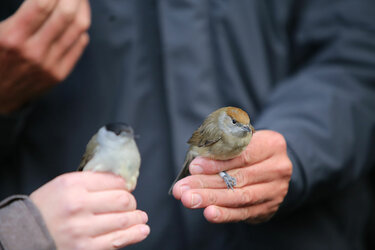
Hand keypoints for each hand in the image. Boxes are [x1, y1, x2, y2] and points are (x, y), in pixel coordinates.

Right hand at [0, 0, 90, 113]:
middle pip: (66, 14)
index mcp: (11, 37)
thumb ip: (16, 14)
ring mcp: (49, 65)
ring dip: (82, 7)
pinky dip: (81, 28)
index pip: (42, 3)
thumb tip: (41, 2)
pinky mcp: (59, 75)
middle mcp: (33, 51)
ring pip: (77, 29)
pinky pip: (79, 46)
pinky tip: (78, 19)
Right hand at [30, 172, 149, 249]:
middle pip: (122, 200)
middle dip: (131, 202)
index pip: (114, 181)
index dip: (125, 185)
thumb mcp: (64, 184)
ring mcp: (82, 229)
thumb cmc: (47, 207)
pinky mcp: (86, 249)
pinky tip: (141, 230)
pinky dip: (134, 234)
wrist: (26, 235)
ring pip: (124, 220)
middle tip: (131, 204)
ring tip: (141, 217)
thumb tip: (121, 182)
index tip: (125, 189)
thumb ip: (91, 180)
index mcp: (73, 185)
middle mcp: (78, 206)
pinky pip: (117, 240)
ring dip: (137, 218)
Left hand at [172, 130, 291, 223]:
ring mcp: (275, 190)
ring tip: (189, 200)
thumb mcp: (241, 141)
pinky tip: (209, 213)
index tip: (194, 167)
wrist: (274, 168)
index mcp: (271, 144)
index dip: (217, 162)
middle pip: (238, 177)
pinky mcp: (269, 207)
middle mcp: (278, 167)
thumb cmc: (250, 150)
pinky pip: (244, 212)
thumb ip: (222, 150)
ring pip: (240, 196)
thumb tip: (196, 166)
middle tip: (182, 189)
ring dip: (211, 199)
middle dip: (207, 184)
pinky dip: (225, 214)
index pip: (242, 154)